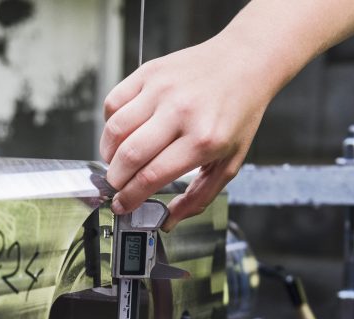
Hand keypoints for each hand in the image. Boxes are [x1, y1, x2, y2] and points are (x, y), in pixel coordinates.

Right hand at [100, 32, 275, 230]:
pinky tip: (121, 132)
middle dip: (116, 180)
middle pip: (129, 156)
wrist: (245, 63)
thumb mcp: (230, 162)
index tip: (122, 205)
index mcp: (203, 139)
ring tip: (116, 162)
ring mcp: (162, 89)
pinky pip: (113, 102)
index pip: (152, 176)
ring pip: (115, 130)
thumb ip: (200, 196)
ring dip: (108, 154)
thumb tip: (169, 220)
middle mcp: (180, 112)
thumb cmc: (238, 112)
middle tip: (118, 186)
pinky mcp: (149, 72)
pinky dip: (110, 123)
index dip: (130, 197)